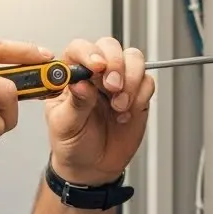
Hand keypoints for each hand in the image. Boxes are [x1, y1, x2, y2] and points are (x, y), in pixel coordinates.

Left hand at [45, 38, 154, 185]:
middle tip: (113, 88)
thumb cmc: (72, 143)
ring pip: (133, 59)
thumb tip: (81, 83)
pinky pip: (147, 81)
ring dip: (131, 80)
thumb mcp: (65, 126)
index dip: (89, 53)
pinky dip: (140, 96)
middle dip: (115, 65)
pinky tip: (126, 114)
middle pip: (110, 47)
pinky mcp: (137, 94)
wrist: (92, 166)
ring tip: (119, 105)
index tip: (97, 67)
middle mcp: (95, 73)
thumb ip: (75, 103)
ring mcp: (118, 81)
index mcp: (70, 75)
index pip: (79, 49)